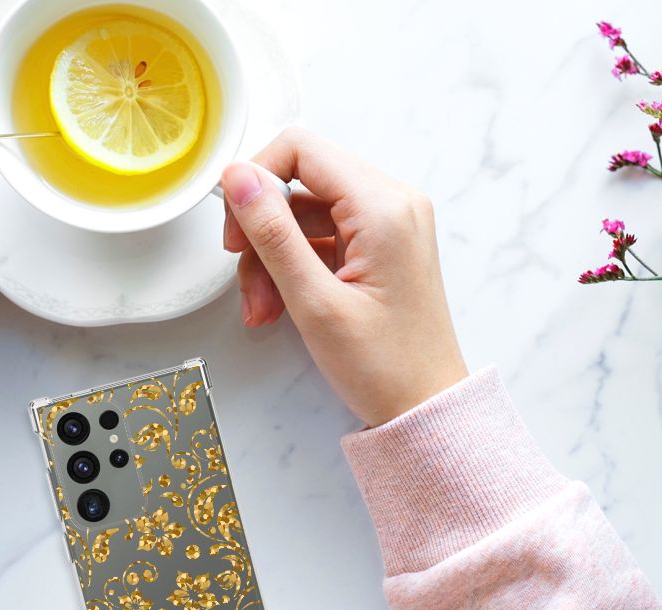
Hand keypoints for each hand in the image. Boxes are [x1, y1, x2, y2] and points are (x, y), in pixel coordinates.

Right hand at [221, 128, 467, 426]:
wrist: (426, 408)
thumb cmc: (384, 366)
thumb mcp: (314, 301)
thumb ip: (272, 233)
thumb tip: (237, 177)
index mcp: (383, 207)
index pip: (301, 149)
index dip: (256, 179)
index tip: (235, 226)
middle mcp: (392, 203)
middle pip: (300, 182)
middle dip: (262, 230)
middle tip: (244, 277)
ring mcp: (388, 224)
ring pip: (304, 214)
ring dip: (273, 257)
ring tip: (262, 309)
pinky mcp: (380, 246)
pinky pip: (322, 237)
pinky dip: (294, 267)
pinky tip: (280, 306)